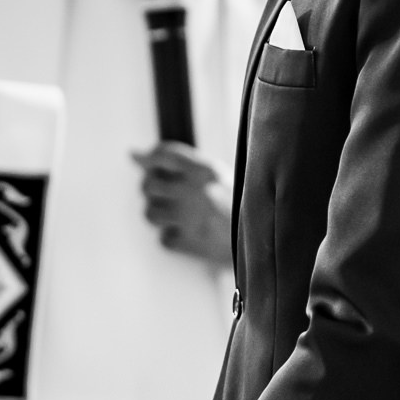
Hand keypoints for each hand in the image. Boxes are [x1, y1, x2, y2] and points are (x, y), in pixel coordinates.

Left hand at [133, 142, 230, 265]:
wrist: (267, 239)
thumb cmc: (242, 206)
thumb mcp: (217, 175)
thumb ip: (178, 164)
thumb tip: (133, 155)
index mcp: (206, 170)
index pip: (163, 155)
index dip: (149, 158)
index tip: (142, 160)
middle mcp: (196, 192)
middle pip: (149, 186)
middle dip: (151, 189)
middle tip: (163, 193)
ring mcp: (191, 219)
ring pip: (150, 213)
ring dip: (158, 214)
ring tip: (177, 214)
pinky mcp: (191, 244)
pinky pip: (163, 239)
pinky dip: (171, 237)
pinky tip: (187, 232)